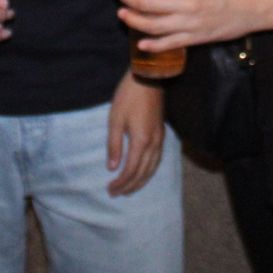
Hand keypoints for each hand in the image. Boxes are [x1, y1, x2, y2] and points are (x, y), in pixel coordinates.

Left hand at [106, 70, 164, 196]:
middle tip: (117, 193)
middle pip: (143, 173)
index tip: (110, 189)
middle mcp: (153, 144)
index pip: (131, 170)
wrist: (147, 78)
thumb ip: (114, 145)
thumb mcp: (115, 120)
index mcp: (141, 141)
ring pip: (152, 168)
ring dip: (141, 181)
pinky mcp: (161, 134)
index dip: (121, 183)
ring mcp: (160, 139)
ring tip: (130, 189)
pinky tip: (144, 172)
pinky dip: (149, 171)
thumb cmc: (127, 97)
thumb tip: (112, 167)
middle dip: (130, 186)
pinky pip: (157, 160)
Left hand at [114, 0, 272, 51]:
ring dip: (134, 20)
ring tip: (123, 13)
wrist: (258, 6)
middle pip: (148, 3)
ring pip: (153, 25)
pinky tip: (140, 42)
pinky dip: (152, 44)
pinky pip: (169, 44)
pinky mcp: (197, 39)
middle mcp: (188, 4)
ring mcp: (191, 24)